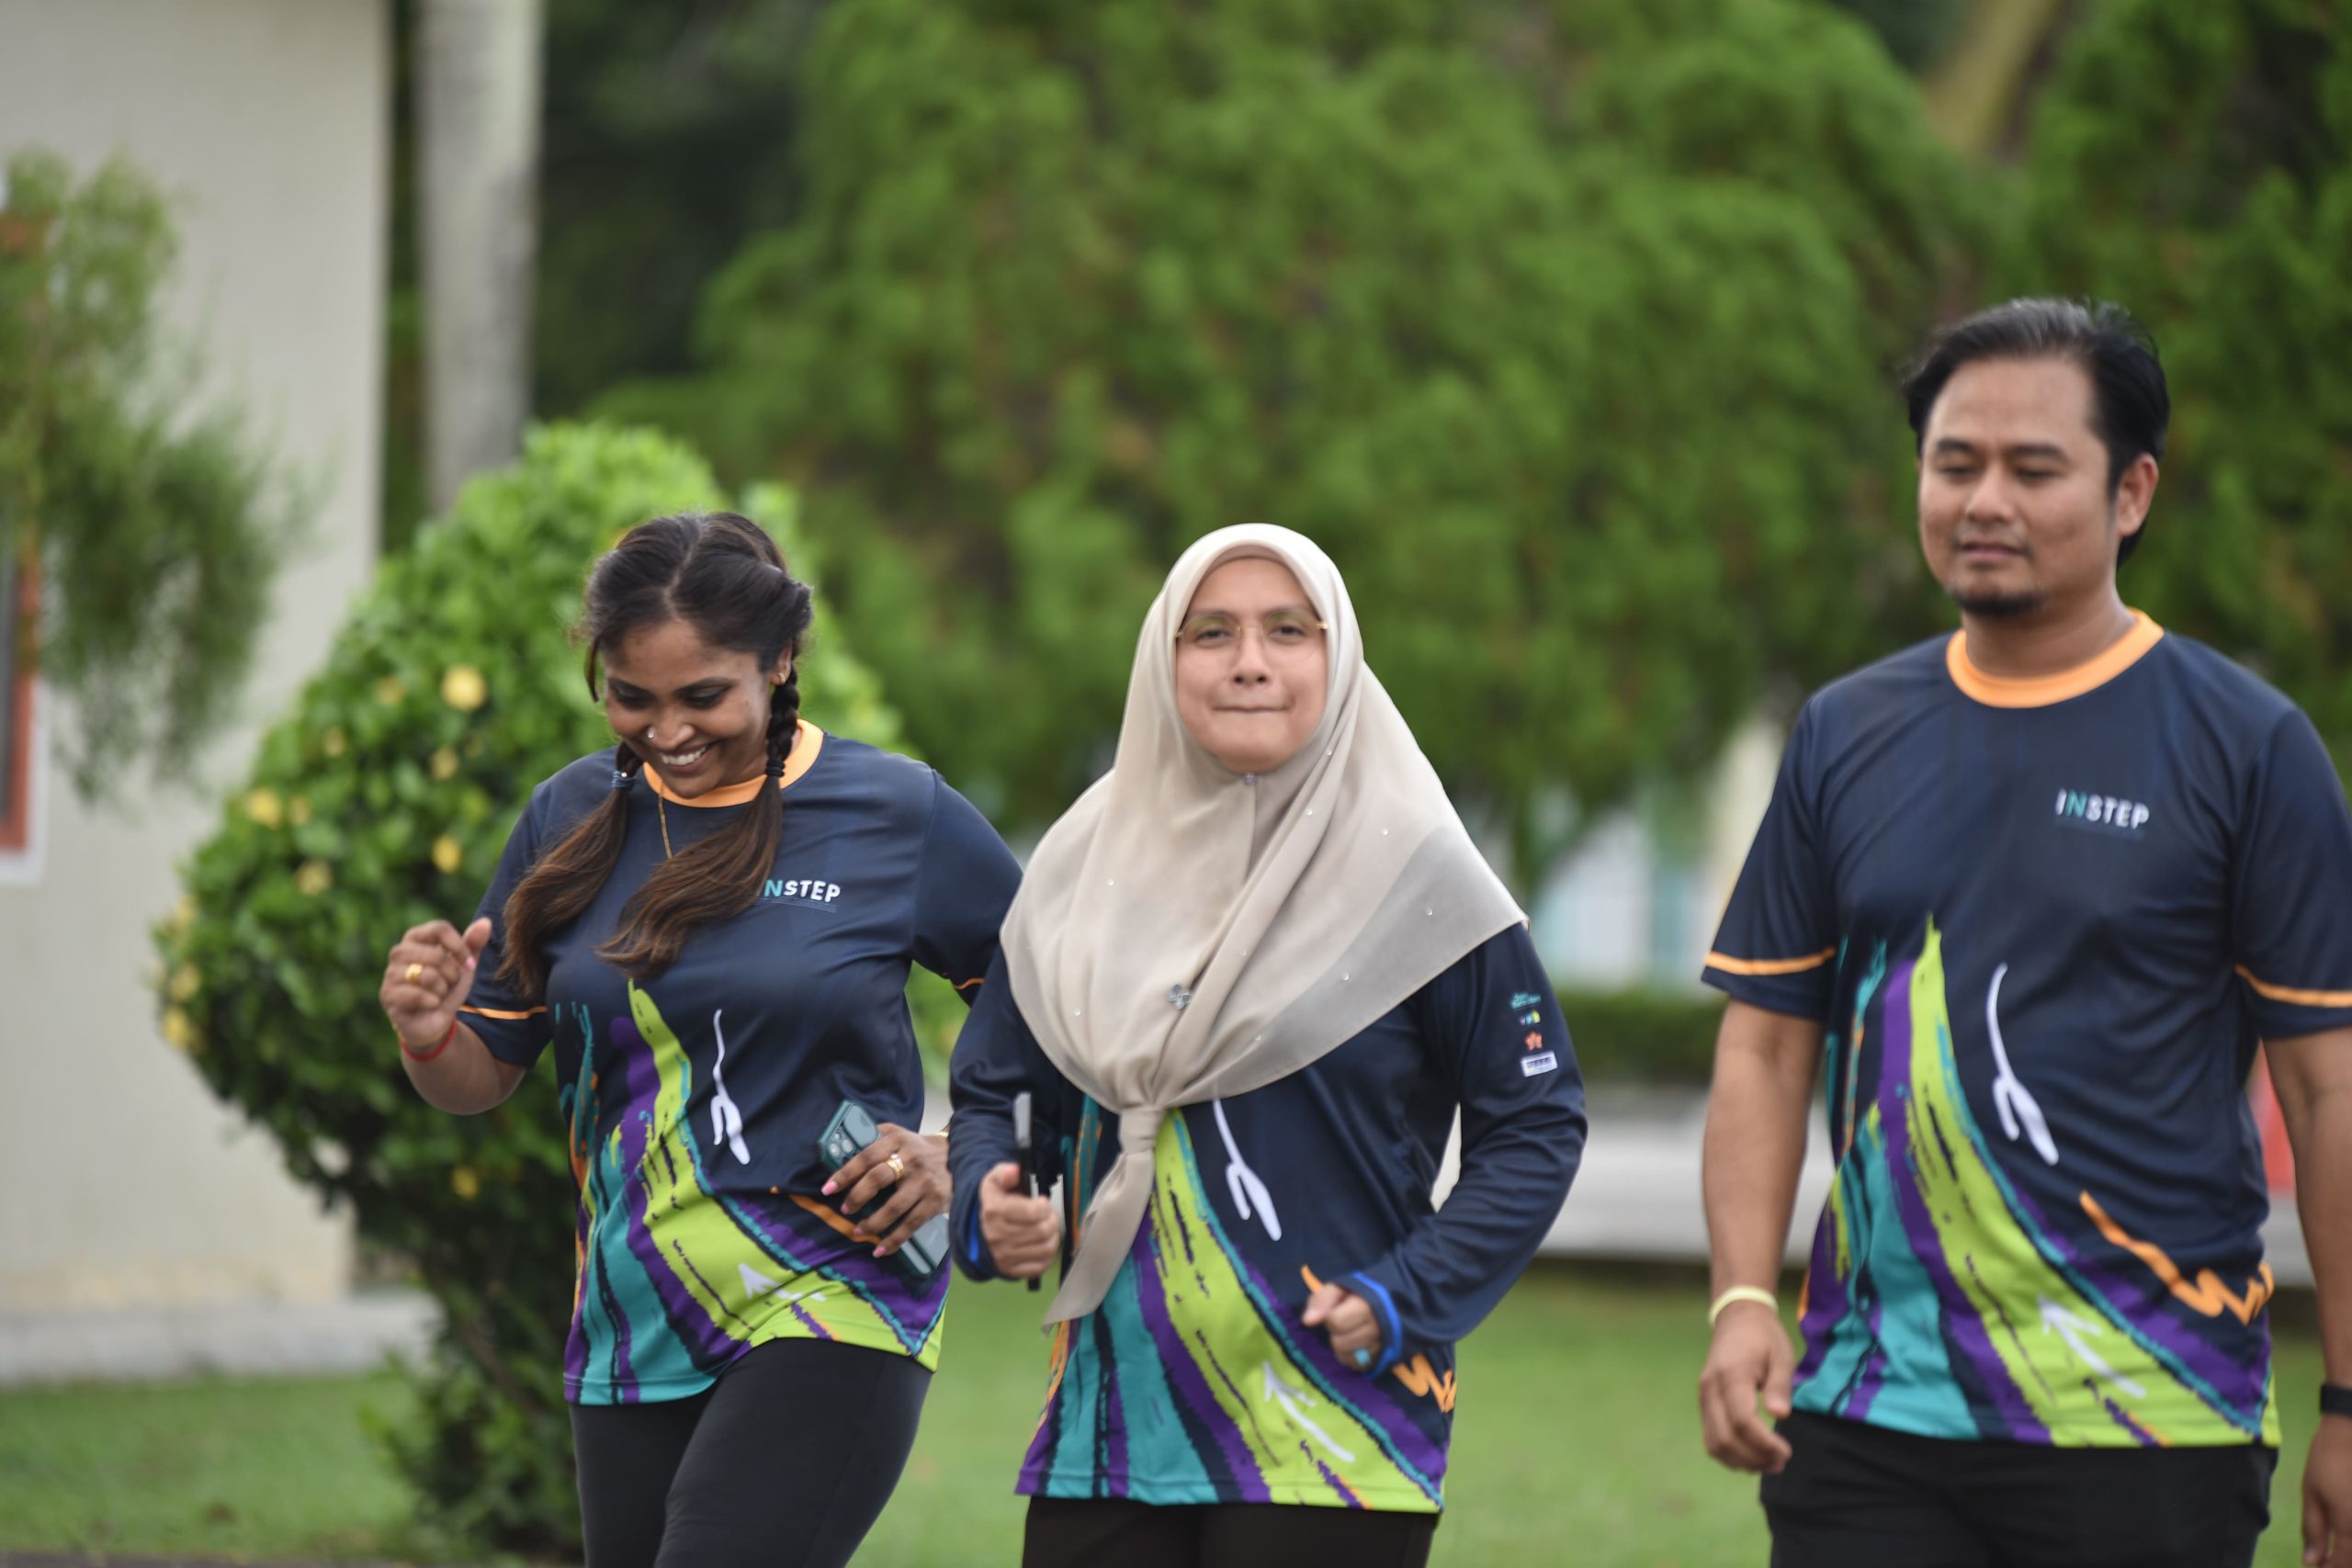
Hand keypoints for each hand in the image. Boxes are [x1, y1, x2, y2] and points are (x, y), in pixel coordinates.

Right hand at [381, 918, 490, 1052]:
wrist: (434, 1020)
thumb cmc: (447, 987)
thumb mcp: (464, 965)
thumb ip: (474, 943)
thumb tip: (486, 922)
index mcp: (416, 938)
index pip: (439, 928)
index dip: (459, 946)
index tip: (469, 963)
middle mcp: (399, 951)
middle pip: (436, 954)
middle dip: (452, 973)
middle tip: (449, 984)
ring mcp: (390, 973)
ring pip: (426, 975)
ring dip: (442, 989)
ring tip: (439, 994)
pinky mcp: (387, 994)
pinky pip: (416, 994)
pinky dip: (432, 1002)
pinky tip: (432, 1005)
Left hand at [823, 1124, 946, 1256]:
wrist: (961, 1156)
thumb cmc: (920, 1148)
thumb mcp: (900, 1134)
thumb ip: (875, 1137)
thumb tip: (843, 1146)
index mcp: (897, 1141)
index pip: (866, 1156)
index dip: (845, 1174)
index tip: (828, 1189)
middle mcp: (911, 1160)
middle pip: (878, 1179)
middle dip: (856, 1197)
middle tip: (845, 1210)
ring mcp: (924, 1182)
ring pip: (894, 1207)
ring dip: (873, 1223)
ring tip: (858, 1231)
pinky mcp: (935, 1201)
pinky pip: (911, 1224)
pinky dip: (894, 1239)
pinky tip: (880, 1250)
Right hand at [977, 1160, 1061, 1278]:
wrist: (977, 1230)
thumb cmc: (994, 1203)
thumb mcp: (994, 1181)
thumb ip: (1005, 1172)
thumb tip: (1015, 1171)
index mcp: (994, 1212)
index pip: (1034, 1212)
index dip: (1045, 1206)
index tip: (1042, 1203)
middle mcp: (998, 1236)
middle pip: (1043, 1231)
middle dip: (1052, 1220)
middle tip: (1048, 1215)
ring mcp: (1004, 1256)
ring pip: (1046, 1249)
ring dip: (1053, 1236)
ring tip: (1047, 1228)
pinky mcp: (1010, 1271)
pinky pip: (1040, 1267)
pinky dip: (1048, 1255)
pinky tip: (1043, 1244)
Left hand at [1304, 1281, 1380, 1371]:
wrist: (1384, 1305)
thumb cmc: (1356, 1296)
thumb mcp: (1338, 1289)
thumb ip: (1321, 1300)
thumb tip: (1308, 1321)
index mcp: (1367, 1307)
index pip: (1337, 1322)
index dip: (1330, 1317)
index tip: (1337, 1311)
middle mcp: (1377, 1329)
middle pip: (1340, 1343)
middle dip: (1336, 1333)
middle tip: (1344, 1323)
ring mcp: (1380, 1346)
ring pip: (1346, 1356)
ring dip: (1341, 1346)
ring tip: (1348, 1333)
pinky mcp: (1380, 1359)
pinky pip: (1355, 1366)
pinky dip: (1349, 1357)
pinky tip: (1353, 1345)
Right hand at [1699, 1298, 1795, 1472]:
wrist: (1737, 1318)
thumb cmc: (1765, 1337)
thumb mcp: (1782, 1356)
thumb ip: (1780, 1386)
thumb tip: (1780, 1416)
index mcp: (1731, 1375)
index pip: (1742, 1421)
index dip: (1763, 1444)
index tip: (1786, 1452)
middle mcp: (1710, 1389)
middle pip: (1725, 1438)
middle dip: (1754, 1458)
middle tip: (1781, 1462)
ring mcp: (1704, 1397)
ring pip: (1714, 1443)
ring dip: (1741, 1461)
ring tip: (1769, 1463)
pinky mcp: (1704, 1404)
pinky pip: (1711, 1438)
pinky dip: (1730, 1455)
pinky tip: (1751, 1456)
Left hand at [2305, 1413, 2351, 1563]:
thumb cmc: (2328, 1461)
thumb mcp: (2312, 1495)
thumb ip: (2314, 1531)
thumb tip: (2311, 1562)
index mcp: (2350, 1527)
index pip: (2344, 1566)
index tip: (2319, 1565)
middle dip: (2343, 1561)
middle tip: (2326, 1557)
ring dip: (2350, 1551)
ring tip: (2337, 1545)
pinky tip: (2347, 1531)